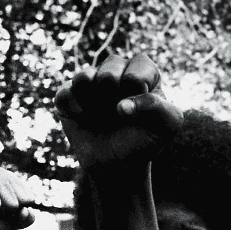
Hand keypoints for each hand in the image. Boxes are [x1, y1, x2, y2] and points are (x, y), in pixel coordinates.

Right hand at [54, 54, 182, 173]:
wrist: (117, 166)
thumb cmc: (144, 141)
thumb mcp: (167, 126)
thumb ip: (159, 107)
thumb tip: (121, 106)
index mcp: (143, 73)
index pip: (139, 64)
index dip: (137, 85)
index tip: (137, 107)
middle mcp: (116, 73)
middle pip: (111, 63)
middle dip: (115, 91)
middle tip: (117, 111)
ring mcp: (90, 86)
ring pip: (84, 76)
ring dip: (93, 99)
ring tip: (100, 114)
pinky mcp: (69, 100)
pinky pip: (64, 93)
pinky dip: (72, 108)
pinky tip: (82, 118)